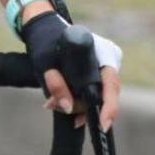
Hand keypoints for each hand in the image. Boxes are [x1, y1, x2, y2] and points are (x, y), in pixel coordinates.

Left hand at [23, 12, 122, 131]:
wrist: (43, 29)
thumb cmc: (46, 41)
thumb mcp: (46, 62)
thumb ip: (56, 84)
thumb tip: (67, 108)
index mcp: (103, 52)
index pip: (111, 84)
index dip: (109, 107)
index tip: (103, 124)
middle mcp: (107, 63)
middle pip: (102, 96)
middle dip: (80, 106)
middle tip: (54, 105)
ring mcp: (102, 71)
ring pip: (94, 99)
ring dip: (74, 104)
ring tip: (51, 102)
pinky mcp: (94, 78)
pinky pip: (89, 96)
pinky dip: (75, 101)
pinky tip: (59, 103)